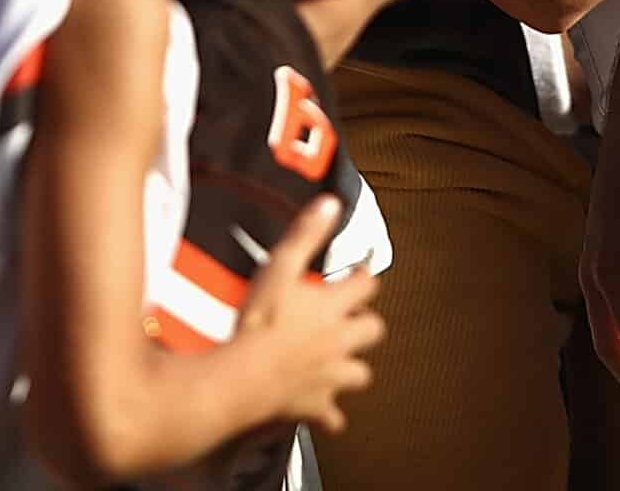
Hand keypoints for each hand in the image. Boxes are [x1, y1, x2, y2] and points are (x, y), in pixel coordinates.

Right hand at [233, 196, 384, 434]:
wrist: (246, 376)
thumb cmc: (261, 319)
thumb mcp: (279, 266)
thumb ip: (306, 234)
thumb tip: (331, 203)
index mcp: (333, 306)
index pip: (365, 285)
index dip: (364, 274)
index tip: (361, 269)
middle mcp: (341, 340)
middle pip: (373, 330)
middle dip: (366, 323)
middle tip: (352, 318)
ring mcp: (332, 376)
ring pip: (361, 373)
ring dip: (352, 366)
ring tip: (340, 361)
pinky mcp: (317, 405)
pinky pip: (333, 416)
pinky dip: (329, 412)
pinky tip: (322, 409)